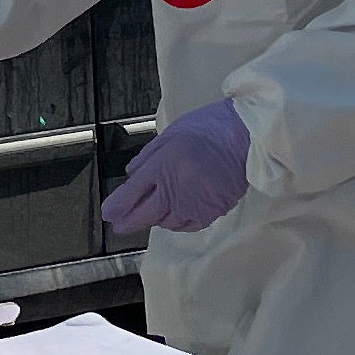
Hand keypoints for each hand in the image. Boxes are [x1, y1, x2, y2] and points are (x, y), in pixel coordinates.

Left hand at [102, 99, 252, 234]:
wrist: (246, 135)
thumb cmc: (207, 128)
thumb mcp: (169, 134)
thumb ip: (147, 157)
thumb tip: (131, 176)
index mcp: (161, 167)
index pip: (131, 193)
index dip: (117, 206)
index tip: (108, 214)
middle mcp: (174, 191)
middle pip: (145, 214)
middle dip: (129, 221)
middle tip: (119, 225)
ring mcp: (193, 205)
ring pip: (165, 222)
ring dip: (155, 218)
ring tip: (152, 212)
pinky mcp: (211, 213)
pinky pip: (187, 225)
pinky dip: (177, 222)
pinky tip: (174, 216)